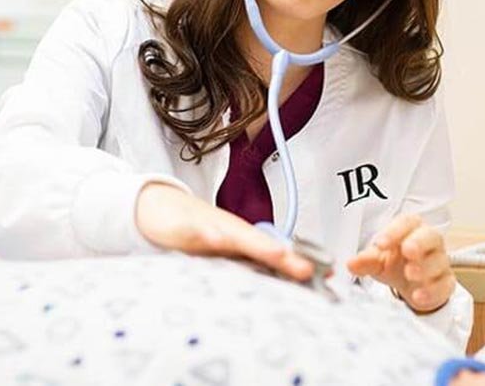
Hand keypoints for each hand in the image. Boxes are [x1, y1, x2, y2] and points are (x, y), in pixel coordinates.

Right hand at [135, 182, 312, 280]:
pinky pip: (197, 233)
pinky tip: (213, 240)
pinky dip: (205, 235)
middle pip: (264, 246)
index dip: (298, 266)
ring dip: (255, 245)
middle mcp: (233, 233)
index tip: (324, 278)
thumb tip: (287, 277)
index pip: (277, 255)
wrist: (161, 206)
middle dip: (285, 259)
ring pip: (235, 237)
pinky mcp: (186, 229)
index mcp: (246, 241)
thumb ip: (253, 263)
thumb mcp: (227, 249)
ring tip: (276, 254)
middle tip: (307, 271)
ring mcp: (211, 228)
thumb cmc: (200, 231)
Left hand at [347, 213, 454, 312]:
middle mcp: (429, 242)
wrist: (412, 286)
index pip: (406, 222)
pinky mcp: (446, 282)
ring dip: (424, 267)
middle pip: (430, 235)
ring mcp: (440, 261)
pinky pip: (445, 284)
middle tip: (407, 250)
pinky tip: (418, 295)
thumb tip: (352, 263)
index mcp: (411, 229)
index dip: (394, 231)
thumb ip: (366, 260)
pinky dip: (432, 290)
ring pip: (439, 260)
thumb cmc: (396, 264)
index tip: (380, 243)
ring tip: (410, 274)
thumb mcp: (378, 260)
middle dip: (418, 243)